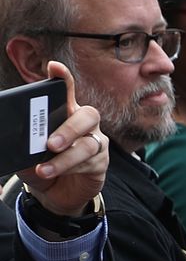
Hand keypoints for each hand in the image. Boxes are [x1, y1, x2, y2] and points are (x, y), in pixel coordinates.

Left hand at [18, 62, 108, 217]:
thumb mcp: (26, 150)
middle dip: (69, 128)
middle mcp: (85, 124)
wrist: (55, 193)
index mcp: (65, 113)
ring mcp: (96, 143)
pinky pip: (90, 163)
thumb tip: (9, 134)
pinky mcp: (101, 163)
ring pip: (88, 144)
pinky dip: (68, 169)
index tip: (53, 67)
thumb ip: (23, 140)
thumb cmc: (41, 164)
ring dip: (66, 156)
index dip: (63, 78)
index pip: (66, 91)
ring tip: (44, 167)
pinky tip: (51, 173)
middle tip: (49, 143)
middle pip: (87, 115)